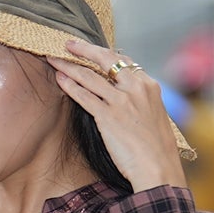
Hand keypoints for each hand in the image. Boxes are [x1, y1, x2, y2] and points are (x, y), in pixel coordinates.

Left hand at [53, 39, 186, 194]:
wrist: (159, 169)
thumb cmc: (157, 150)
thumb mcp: (155, 117)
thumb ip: (140, 102)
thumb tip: (124, 97)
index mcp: (150, 86)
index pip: (125, 61)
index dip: (105, 54)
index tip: (91, 50)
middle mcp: (136, 88)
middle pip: (105, 59)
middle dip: (84, 49)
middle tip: (68, 43)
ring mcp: (121, 101)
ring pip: (89, 76)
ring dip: (68, 65)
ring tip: (54, 59)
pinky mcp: (108, 116)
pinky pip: (84, 95)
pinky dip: (69, 85)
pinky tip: (59, 79)